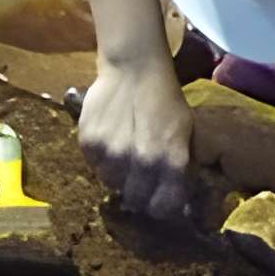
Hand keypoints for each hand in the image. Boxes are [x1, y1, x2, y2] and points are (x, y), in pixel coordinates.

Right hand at [78, 57, 198, 221]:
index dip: (160, 206)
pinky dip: (100, 158)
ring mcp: (113, 153)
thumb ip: (180, 167)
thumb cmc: (166, 100)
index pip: (163, 207)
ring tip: (122, 154)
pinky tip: (109, 139)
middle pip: (135, 200)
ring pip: (111, 183)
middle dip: (137, 193)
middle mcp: (142, 162)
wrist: (134, 67)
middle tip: (137, 178)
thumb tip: (177, 201)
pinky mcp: (89, 141)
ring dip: (117, 174)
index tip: (157, 200)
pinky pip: (93, 164)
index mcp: (171, 161)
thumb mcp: (185, 132)